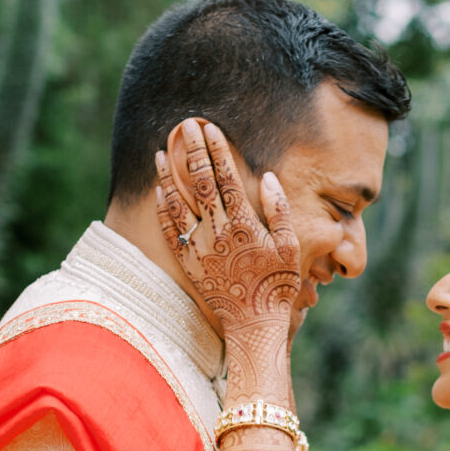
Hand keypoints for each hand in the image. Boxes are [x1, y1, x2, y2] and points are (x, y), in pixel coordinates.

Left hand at [154, 119, 302, 352]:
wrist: (253, 325)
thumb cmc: (276, 285)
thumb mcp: (290, 247)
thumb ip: (280, 210)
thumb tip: (268, 178)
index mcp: (244, 224)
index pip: (227, 177)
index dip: (218, 149)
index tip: (210, 127)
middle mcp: (217, 231)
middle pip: (200, 182)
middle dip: (192, 150)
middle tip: (185, 125)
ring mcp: (199, 247)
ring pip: (178, 202)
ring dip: (168, 174)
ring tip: (160, 150)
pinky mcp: (188, 261)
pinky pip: (170, 229)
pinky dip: (163, 206)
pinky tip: (159, 189)